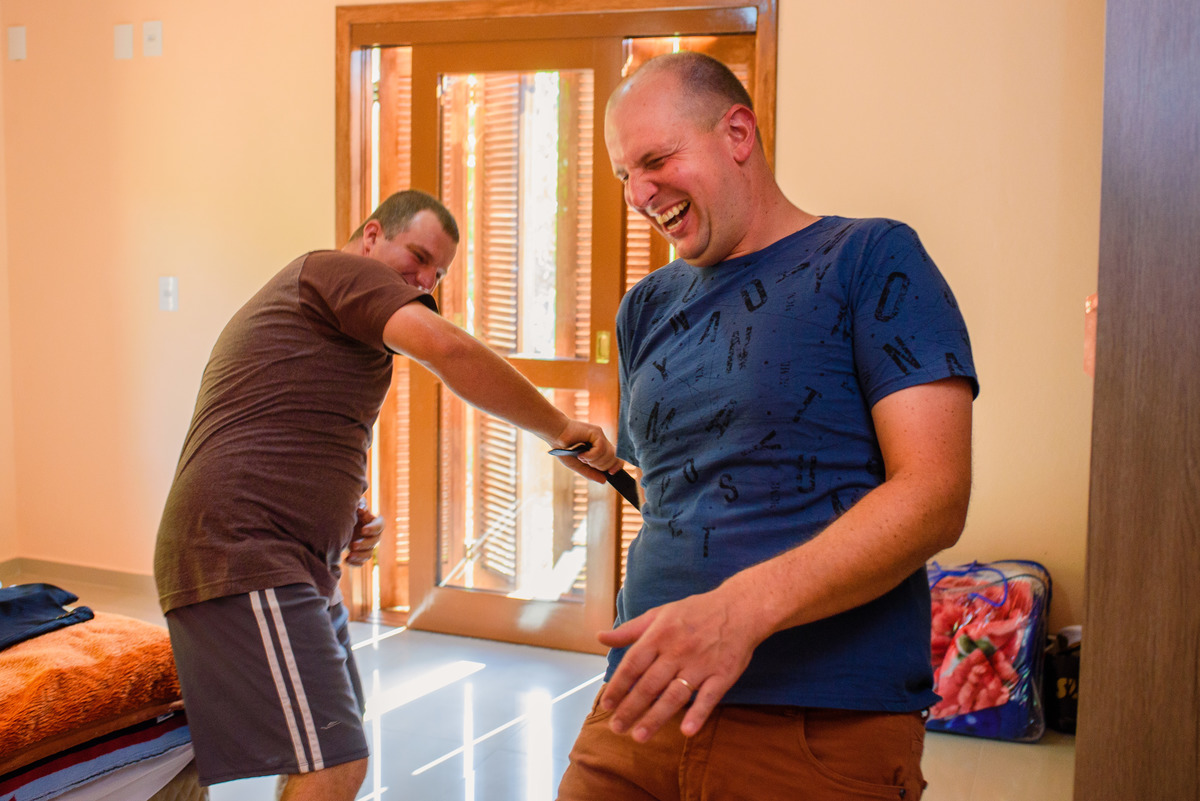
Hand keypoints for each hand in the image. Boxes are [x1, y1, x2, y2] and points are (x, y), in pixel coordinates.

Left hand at [344, 497, 383, 565]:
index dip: (372, 529)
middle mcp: (373, 536)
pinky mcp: (360, 554)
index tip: (363, 530)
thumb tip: (360, 508)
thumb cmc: (353, 512)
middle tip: (353, 545)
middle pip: (374, 542)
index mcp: (375, 523)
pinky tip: (346, 560)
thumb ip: (360, 505)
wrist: (344, 522)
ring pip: (368, 554)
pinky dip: (355, 563)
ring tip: (349, 556)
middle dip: (364, 544)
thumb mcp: (357, 507)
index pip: (379, 526)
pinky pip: (361, 562)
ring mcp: (367, 546)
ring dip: (360, 556)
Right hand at [551, 419, 622, 483]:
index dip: (617, 466)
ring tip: (582, 458)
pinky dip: (590, 456)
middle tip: (587, 463)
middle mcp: (602, 442)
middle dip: (602, 466)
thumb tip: (604, 481)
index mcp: (599, 449)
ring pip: (609, 455)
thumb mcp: (578, 465)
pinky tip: (581, 454)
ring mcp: (600, 436)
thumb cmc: (563, 448)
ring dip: (595, 461)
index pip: (616, 458)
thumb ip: (590, 473)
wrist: (554, 434)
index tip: (610, 473)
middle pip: (615, 458)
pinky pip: (601, 449)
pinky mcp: (596, 432)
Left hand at [596, 585, 763, 742]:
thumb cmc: (695, 612)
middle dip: (631, 708)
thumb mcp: (659, 614)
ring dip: (656, 717)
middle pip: (650, 684)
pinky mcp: (723, 675)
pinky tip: (687, 730)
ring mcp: (701, 664)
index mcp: (660, 634)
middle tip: (617, 728)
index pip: (633, 664)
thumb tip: (600, 637)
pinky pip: (709, 697)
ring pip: (675, 695)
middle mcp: (678, 650)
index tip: (606, 704)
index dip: (618, 686)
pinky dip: (698, 714)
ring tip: (639, 736)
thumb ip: (630, 630)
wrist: (740, 608)